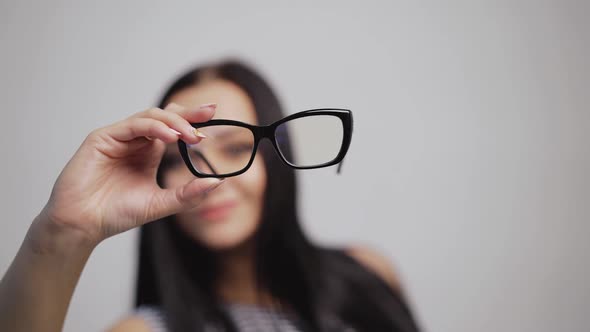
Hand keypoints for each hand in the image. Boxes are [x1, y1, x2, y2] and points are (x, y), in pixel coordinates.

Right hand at [38, 103, 222, 245]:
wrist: (83, 225)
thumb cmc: (116, 214)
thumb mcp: (161, 204)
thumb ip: (188, 195)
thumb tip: (219, 183)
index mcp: (148, 153)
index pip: (174, 128)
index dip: (192, 120)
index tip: (214, 115)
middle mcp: (135, 142)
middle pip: (164, 117)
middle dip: (188, 114)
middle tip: (209, 115)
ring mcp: (118, 138)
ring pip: (150, 117)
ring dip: (173, 123)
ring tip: (191, 135)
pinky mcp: (102, 138)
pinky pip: (132, 126)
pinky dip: (153, 128)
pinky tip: (170, 137)